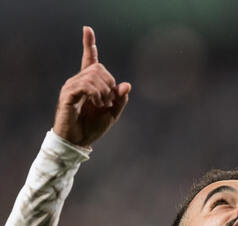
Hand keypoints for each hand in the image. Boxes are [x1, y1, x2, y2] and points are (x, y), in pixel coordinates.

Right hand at [52, 26, 130, 146]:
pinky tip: (97, 103)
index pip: (89, 59)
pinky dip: (96, 94)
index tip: (87, 29)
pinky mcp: (68, 95)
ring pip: (93, 76)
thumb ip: (120, 99)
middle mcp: (79, 81)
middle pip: (99, 67)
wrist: (78, 141)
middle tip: (108, 101)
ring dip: (104, 92)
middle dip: (110, 83)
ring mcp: (72, 86)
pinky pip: (85, 85)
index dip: (89, 44)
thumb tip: (126, 85)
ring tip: (102, 105)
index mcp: (89, 83)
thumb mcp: (113, 113)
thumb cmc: (93, 127)